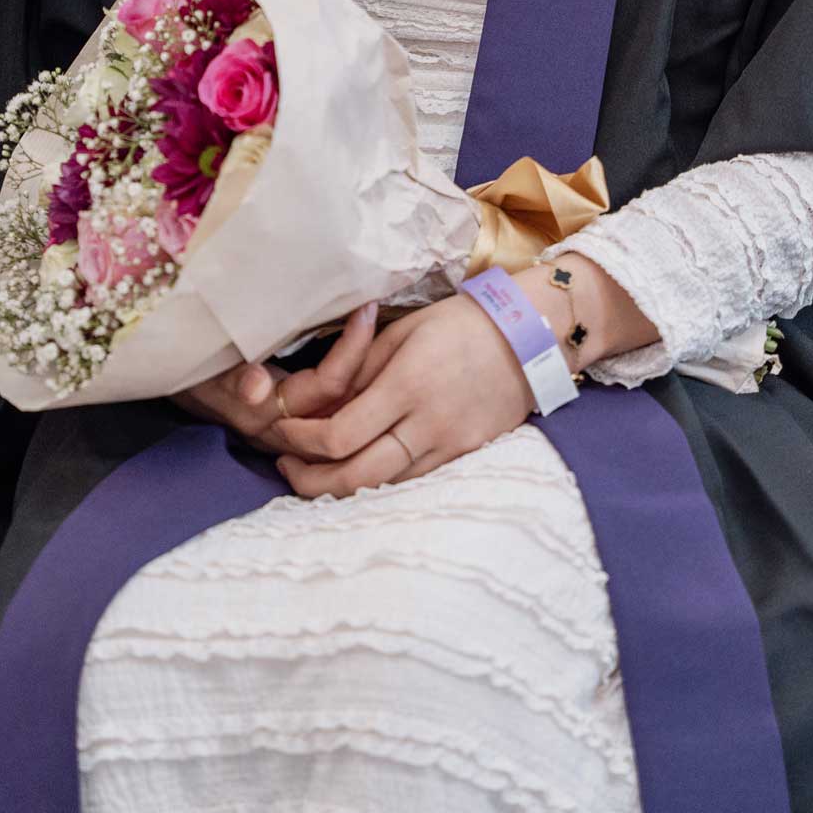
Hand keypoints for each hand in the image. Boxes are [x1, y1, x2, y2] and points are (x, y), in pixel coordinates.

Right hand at [173, 301, 378, 453]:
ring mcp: (289, 433)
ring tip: (390, 337)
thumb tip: (257, 386)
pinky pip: (334, 414)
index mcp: (264, 412)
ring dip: (368, 377)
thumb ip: (231, 375)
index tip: (366, 307)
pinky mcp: (294, 428)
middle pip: (344, 402)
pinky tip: (376, 363)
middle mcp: (282, 430)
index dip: (351, 348)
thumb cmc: (192, 364)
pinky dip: (356, 390)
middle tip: (386, 318)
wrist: (178, 385)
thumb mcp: (206, 366)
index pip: (327, 384)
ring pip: (343, 413)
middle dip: (369, 359)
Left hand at [268, 292, 535, 498]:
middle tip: (288, 466)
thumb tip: (318, 406)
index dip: (301, 442)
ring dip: (341, 489)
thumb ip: (359, 371)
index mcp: (407, 384)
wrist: (530, 336)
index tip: (282, 434)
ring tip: (315, 473)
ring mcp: (450, 445)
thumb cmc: (460, 323)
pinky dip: (379, 483)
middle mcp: (428, 423)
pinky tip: (360, 471)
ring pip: (383, 488)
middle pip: (356, 477)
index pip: (340, 435)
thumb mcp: (402, 333)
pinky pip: (412, 482)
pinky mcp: (465, 456)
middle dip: (311, 480)